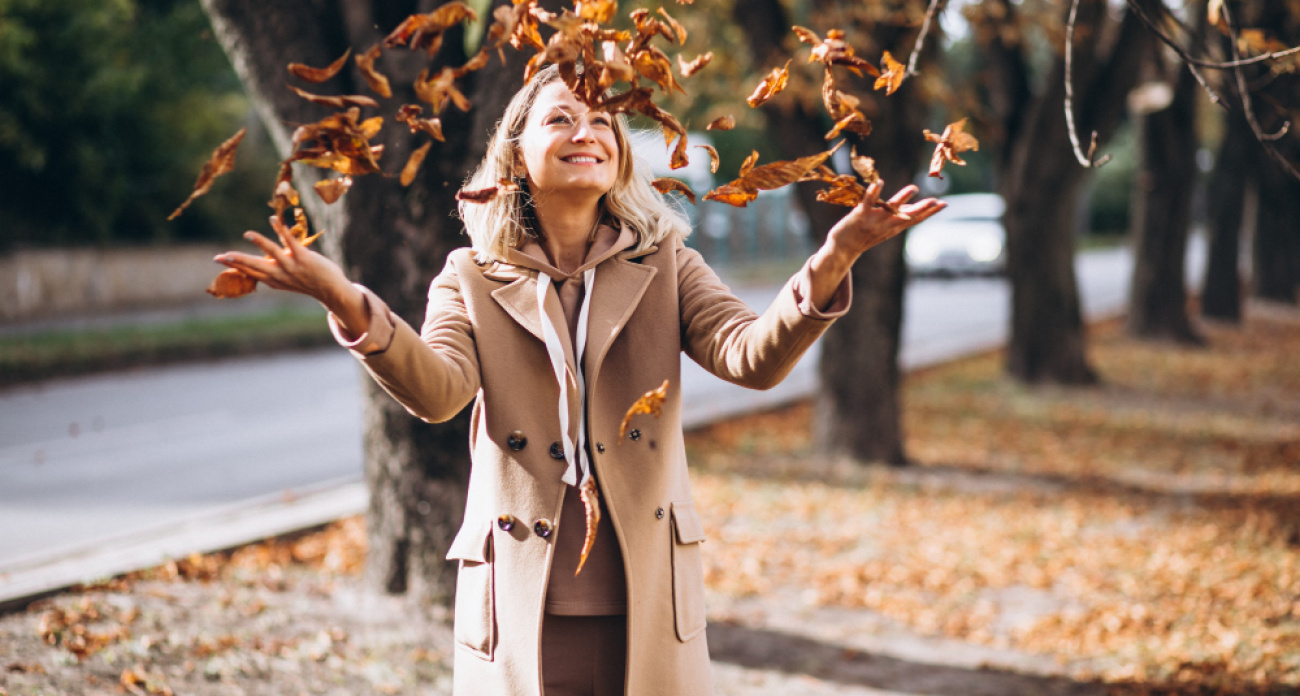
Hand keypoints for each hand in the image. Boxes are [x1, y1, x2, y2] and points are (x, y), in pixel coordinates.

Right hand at [215, 216, 369, 335]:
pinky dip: (281, 230)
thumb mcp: (287, 281)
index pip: (250, 272)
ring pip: (272, 253)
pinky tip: (272, 220)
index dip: (234, 265)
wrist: (332, 290)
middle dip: (237, 260)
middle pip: (255, 266)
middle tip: (220, 256)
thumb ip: (273, 273)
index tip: (218, 259)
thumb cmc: (309, 282)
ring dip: (260, 242)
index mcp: (273, 280)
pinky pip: (290, 242)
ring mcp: (292, 266)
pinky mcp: (304, 258)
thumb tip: (261, 266)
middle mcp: (280, 274)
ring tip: (248, 234)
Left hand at [806, 183, 945, 309]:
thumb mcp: (887, 228)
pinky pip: (867, 202)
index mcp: (894, 227)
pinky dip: (874, 193)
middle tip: (936, 201)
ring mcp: (874, 220)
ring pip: (890, 209)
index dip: (930, 212)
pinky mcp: (859, 215)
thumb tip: (919, 209)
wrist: (842, 249)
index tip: (945, 204)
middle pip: (908, 216)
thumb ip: (901, 218)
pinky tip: (880, 183)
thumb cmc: (865, 235)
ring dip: (902, 199)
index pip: (916, 219)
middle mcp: (886, 225)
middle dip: (923, 209)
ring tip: (913, 188)